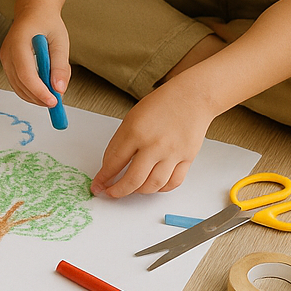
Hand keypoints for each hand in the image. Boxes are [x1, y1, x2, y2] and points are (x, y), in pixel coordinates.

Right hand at [0, 10, 70, 108]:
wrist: (33, 12)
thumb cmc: (47, 23)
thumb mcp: (60, 41)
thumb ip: (60, 65)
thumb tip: (60, 89)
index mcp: (19, 42)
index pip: (26, 73)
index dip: (39, 90)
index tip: (54, 101)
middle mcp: (7, 52)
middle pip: (20, 83)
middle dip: (38, 97)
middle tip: (57, 102)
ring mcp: (5, 59)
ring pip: (18, 87)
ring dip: (35, 96)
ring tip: (53, 95)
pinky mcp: (7, 64)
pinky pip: (17, 83)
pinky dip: (30, 90)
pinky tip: (43, 90)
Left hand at [91, 84, 209, 196]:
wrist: (192, 97)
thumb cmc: (161, 104)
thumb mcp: (131, 118)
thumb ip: (121, 143)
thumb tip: (111, 166)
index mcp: (135, 132)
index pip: (113, 162)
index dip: (103, 177)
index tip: (98, 185)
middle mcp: (154, 145)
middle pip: (132, 179)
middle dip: (118, 191)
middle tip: (111, 193)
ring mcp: (172, 153)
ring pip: (153, 185)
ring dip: (139, 191)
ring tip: (131, 188)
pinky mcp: (187, 158)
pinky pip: (173, 182)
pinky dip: (161, 188)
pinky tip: (153, 185)